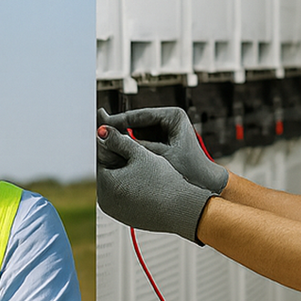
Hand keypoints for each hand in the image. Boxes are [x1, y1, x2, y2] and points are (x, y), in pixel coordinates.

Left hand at [97, 122, 214, 241]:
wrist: (183, 209)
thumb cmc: (163, 183)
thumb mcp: (140, 154)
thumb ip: (118, 140)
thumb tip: (102, 131)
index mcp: (105, 185)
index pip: (102, 158)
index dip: (113, 145)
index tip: (121, 136)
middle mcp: (106, 202)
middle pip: (110, 172)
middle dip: (120, 160)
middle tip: (134, 150)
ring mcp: (117, 213)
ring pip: (119, 185)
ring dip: (128, 174)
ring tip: (144, 166)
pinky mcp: (129, 219)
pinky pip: (128, 198)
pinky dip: (134, 189)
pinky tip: (149, 182)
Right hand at [99, 106, 228, 194]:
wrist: (204, 185)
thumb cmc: (188, 171)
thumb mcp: (157, 156)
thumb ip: (131, 145)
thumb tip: (106, 134)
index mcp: (174, 115)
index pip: (140, 116)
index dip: (118, 122)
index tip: (100, 126)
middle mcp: (169, 118)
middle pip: (136, 122)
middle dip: (118, 130)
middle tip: (96, 133)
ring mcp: (165, 128)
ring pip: (136, 131)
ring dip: (123, 139)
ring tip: (103, 144)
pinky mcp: (161, 139)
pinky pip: (140, 140)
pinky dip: (130, 147)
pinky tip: (115, 153)